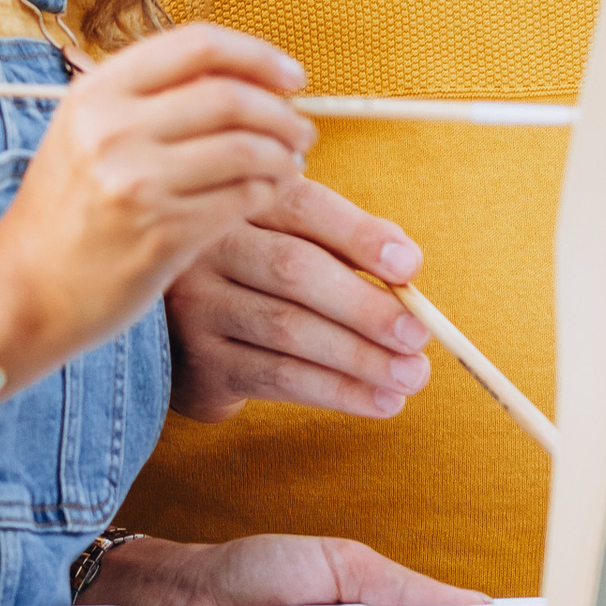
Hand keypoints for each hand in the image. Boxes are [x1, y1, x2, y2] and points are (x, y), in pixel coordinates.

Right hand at [0, 29, 312, 395]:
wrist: (23, 290)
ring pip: (245, 149)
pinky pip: (240, 200)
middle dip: (280, 112)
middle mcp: (113, 131)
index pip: (196, 46)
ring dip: (283, 154)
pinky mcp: (161, 235)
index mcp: (95, 93)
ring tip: (291, 162)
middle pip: (230, 96)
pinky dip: (268, 192)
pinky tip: (269, 194)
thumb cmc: (65, 211)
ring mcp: (137, 184)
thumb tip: (245, 77)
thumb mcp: (86, 132)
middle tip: (302, 127)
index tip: (292, 76)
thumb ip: (150, 98)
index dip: (257, 55)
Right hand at [165, 177, 435, 421]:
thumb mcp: (291, 242)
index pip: (303, 207)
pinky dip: (336, 390)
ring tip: (411, 376)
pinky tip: (380, 401)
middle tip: (418, 335)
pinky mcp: (201, 363)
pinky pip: (277, 377)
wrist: (187, 336)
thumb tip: (406, 264)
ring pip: (287, 329)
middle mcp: (207, 249)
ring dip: (359, 357)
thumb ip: (344, 245)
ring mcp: (197, 306)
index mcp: (242, 204)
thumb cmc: (261, 279)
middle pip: (293, 269)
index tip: (410, 267)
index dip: (359, 235)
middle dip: (364, 306)